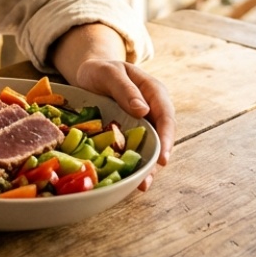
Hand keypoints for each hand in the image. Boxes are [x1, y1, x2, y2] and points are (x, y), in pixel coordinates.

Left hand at [71, 58, 175, 191]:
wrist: (89, 73)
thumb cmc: (100, 70)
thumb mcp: (109, 73)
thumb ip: (125, 89)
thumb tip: (144, 111)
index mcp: (153, 91)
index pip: (166, 116)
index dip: (166, 138)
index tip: (163, 157)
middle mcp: (153, 109)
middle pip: (161, 137)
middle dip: (157, 159)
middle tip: (148, 179)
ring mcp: (143, 123)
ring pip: (150, 147)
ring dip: (146, 166)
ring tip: (140, 186)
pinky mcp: (131, 133)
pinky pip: (135, 149)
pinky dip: (133, 163)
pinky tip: (127, 179)